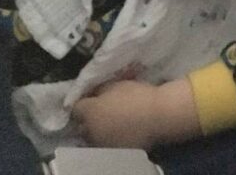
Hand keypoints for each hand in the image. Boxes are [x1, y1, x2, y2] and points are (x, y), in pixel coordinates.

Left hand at [71, 79, 200, 148]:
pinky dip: (112, 136)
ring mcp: (102, 143)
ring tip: (114, 121)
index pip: (75, 108)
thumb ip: (100, 90)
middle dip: (89, 118)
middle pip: (82, 125)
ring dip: (99, 129)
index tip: (93, 97)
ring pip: (94, 136)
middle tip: (103, 109)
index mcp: (89, 113)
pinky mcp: (116, 150)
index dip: (84, 101)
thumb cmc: (137, 96)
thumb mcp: (116, 84)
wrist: (159, 115)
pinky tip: (123, 129)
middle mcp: (90, 131)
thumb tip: (94, 93)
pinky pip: (108, 142)